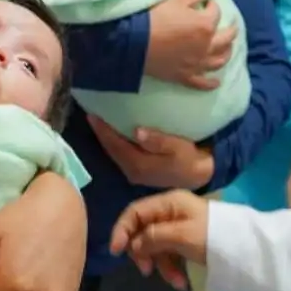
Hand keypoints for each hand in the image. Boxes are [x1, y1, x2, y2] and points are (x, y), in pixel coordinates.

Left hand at [88, 116, 214, 189]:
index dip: (103, 130)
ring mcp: (134, 173)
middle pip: (111, 150)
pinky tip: (112, 134)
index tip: (93, 115)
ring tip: (98, 122)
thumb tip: (137, 132)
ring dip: (106, 139)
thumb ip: (157, 140)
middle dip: (100, 133)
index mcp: (139, 164)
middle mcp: (132, 171)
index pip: (115, 145)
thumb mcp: (177, 147)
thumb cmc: (189, 158)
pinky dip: (114, 144)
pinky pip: (120, 155)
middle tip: (91, 115)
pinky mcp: (137, 172)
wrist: (198, 176)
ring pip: (114, 154)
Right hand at [108, 190, 208, 290]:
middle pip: (143, 231)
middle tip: (147, 271)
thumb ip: (153, 237)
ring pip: (157, 247)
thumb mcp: (181, 235)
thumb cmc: (213, 236)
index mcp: (168, 203)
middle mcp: (171, 212)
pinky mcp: (188, 241)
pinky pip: (172, 254)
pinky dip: (174, 268)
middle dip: (144, 253)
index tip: (116, 253)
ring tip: (176, 283)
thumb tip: (133, 246)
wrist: (247, 247)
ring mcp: (180, 227)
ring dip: (163, 266)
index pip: (134, 212)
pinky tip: (181, 283)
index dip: (122, 230)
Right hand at [144, 0, 235, 90]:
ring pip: (218, 61)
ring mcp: (197, 64)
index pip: (215, 12)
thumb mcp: (174, 0)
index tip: (207, 2)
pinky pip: (202, 83)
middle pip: (226, 39)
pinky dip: (211, 83)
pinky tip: (216, 82)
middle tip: (231, 27)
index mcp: (206, 25)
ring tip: (227, 50)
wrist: (136, 43)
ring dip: (226, 54)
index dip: (212, 5)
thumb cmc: (156, 18)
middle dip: (230, 31)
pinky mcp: (185, 76)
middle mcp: (206, 46)